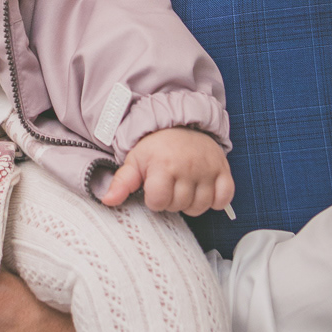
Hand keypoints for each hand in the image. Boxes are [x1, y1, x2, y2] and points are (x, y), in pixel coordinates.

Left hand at [103, 127, 233, 214]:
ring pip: (201, 206)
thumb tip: (107, 201)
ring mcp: (207, 169)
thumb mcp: (135, 161)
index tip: (154, 188)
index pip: (159, 202)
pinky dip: (216, 200)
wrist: (181, 124)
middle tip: (170, 185)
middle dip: (172, 201)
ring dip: (192, 203)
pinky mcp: (223, 170)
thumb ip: (121, 183)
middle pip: (179, 206)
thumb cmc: (156, 146)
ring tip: (185, 188)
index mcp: (163, 166)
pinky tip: (204, 190)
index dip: (154, 199)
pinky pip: (224, 198)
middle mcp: (187, 167)